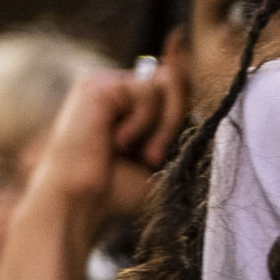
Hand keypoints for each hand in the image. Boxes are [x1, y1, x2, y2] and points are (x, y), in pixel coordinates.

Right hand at [32, 68, 187, 231]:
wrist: (82, 200)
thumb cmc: (118, 188)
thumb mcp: (163, 154)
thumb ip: (179, 124)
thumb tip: (197, 98)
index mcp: (126, 103)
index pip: (170, 82)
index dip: (185, 85)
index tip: (186, 86)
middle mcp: (114, 88)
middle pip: (172, 78)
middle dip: (177, 118)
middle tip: (156, 156)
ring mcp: (103, 84)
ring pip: (165, 83)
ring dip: (164, 126)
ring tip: (145, 155)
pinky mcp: (96, 86)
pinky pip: (146, 90)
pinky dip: (144, 121)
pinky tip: (120, 141)